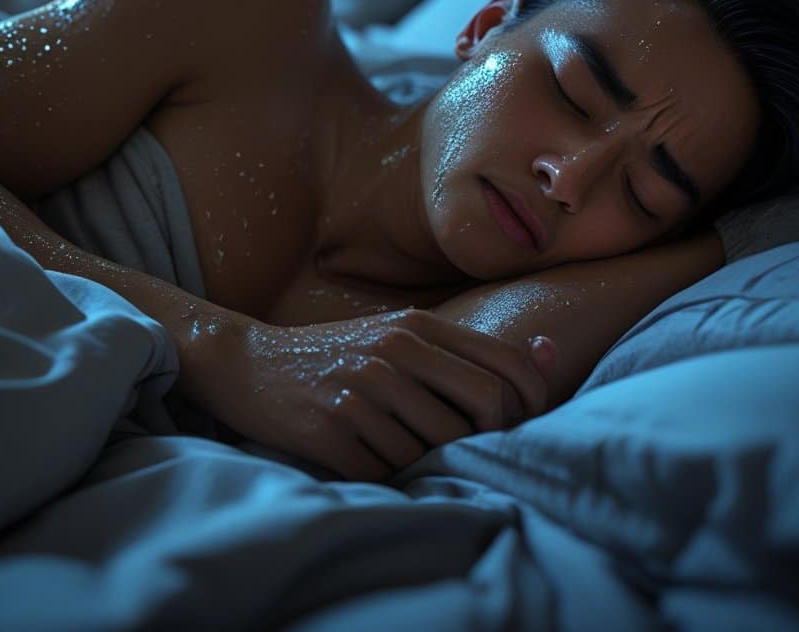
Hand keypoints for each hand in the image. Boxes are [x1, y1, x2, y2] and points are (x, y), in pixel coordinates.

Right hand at [181, 308, 559, 481]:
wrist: (249, 364)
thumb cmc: (337, 355)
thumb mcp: (399, 335)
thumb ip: (468, 349)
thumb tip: (550, 353)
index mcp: (414, 326)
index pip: (505, 366)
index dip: (530, 403)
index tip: (521, 423)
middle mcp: (392, 353)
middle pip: (486, 405)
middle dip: (491, 435)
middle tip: (470, 445)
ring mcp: (361, 392)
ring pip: (438, 446)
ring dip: (430, 458)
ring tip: (401, 443)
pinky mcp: (331, 430)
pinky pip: (389, 470)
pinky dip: (388, 472)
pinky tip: (368, 453)